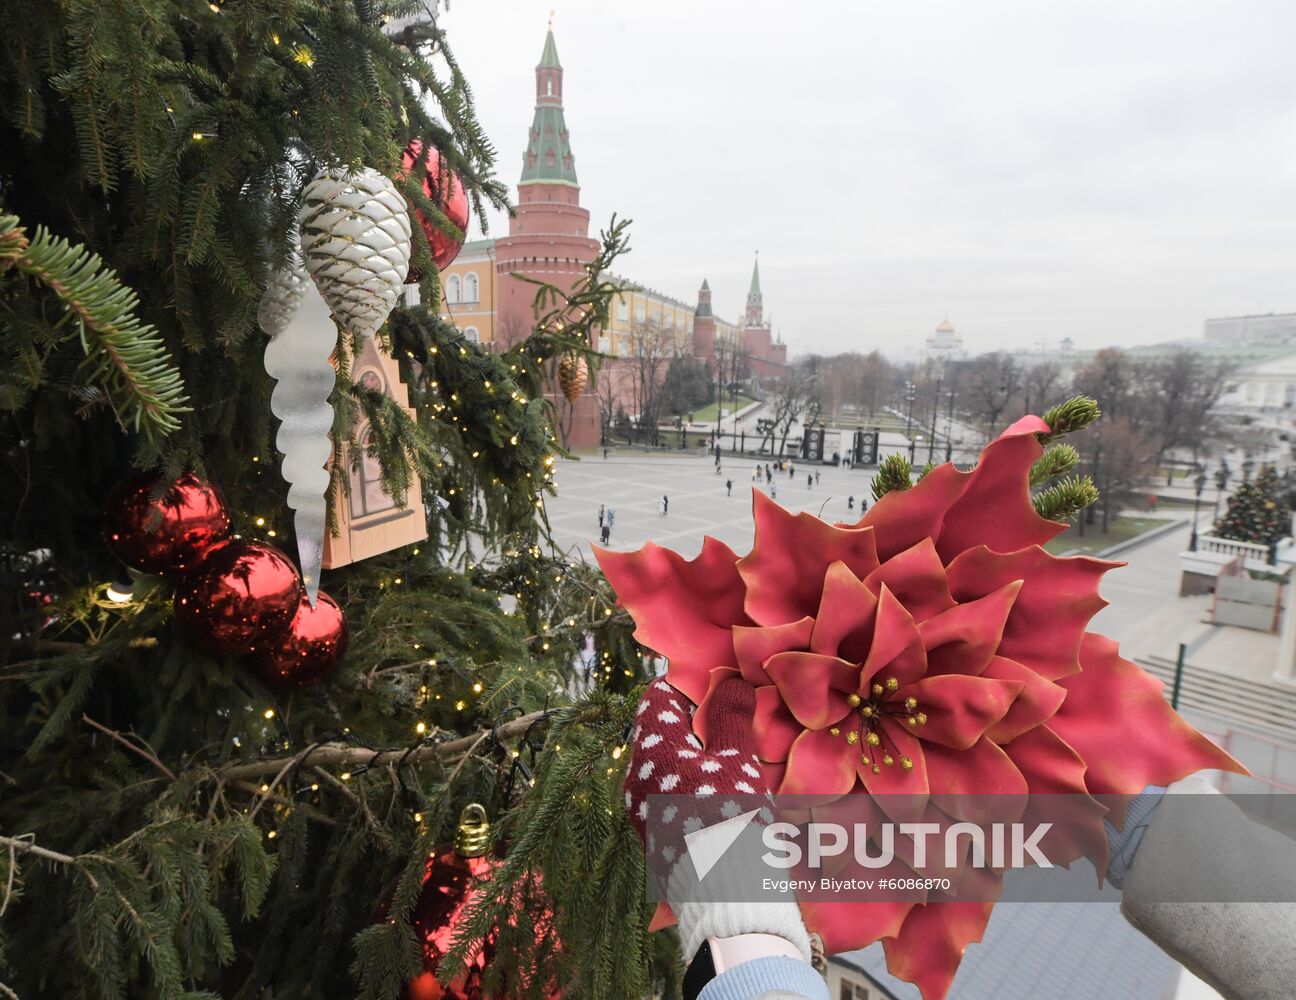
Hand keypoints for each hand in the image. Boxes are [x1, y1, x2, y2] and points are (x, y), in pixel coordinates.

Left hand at [624, 678, 814, 968]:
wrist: (722, 895)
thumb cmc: (730, 818)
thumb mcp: (737, 762)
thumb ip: (732, 718)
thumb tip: (731, 681)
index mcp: (652, 750)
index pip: (656, 701)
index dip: (682, 685)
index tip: (708, 679)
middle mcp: (636, 777)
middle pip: (658, 734)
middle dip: (689, 721)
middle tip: (725, 712)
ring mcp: (641, 811)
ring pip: (664, 767)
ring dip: (691, 755)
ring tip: (729, 752)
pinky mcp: (653, 837)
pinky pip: (668, 795)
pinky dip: (690, 783)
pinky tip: (719, 790)